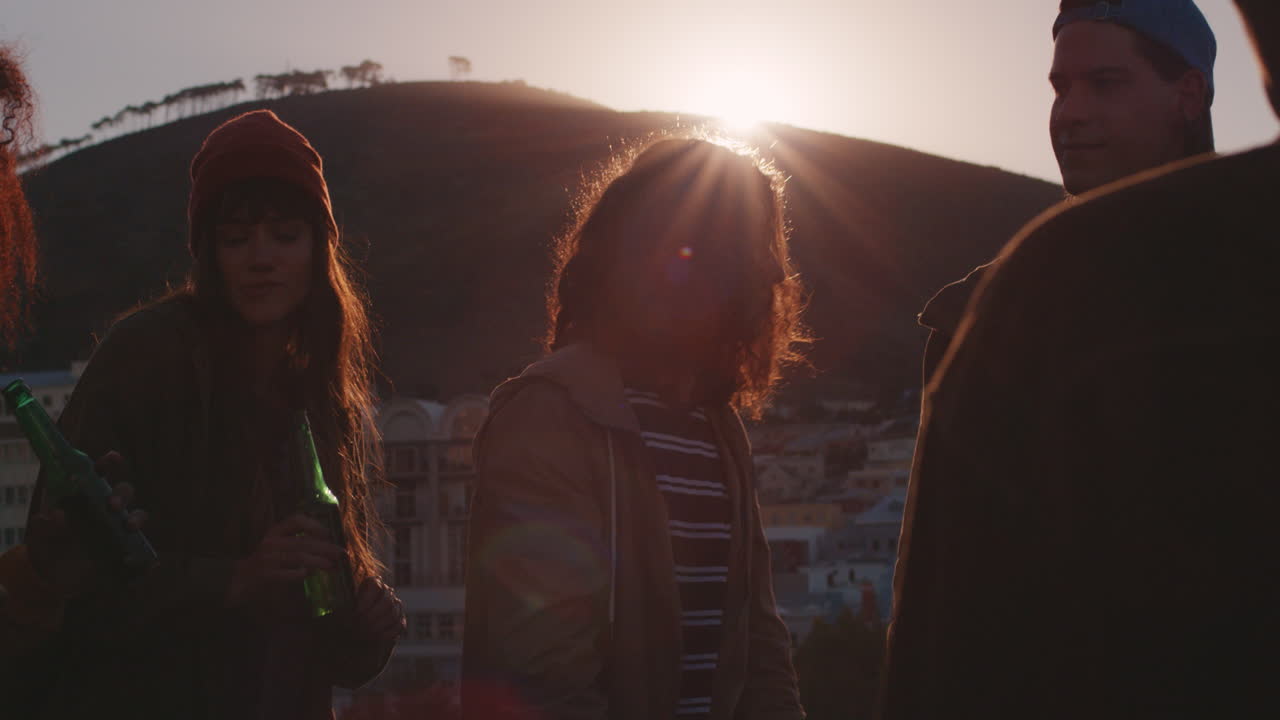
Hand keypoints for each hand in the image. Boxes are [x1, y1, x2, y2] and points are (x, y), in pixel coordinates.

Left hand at [26, 450, 147, 595]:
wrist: (53, 576)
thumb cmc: (49, 547)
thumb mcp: (41, 537)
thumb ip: (45, 526)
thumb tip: (54, 514)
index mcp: (87, 497)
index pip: (100, 474)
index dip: (108, 463)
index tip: (114, 458)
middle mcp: (107, 509)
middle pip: (124, 492)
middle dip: (121, 495)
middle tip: (112, 506)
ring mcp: (118, 529)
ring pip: (137, 515)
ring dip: (136, 518)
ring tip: (129, 528)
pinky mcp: (125, 549)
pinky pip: (142, 549)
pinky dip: (146, 556)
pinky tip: (147, 562)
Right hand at [225, 513, 345, 608]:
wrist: (241, 579)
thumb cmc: (267, 561)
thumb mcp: (280, 546)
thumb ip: (299, 544)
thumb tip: (329, 548)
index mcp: (276, 531)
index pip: (296, 520)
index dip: (314, 524)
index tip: (328, 533)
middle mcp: (271, 542)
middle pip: (303, 542)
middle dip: (325, 548)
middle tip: (341, 554)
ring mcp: (267, 558)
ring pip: (297, 557)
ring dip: (318, 561)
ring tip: (332, 566)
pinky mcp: (265, 574)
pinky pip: (286, 573)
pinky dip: (299, 574)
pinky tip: (308, 575)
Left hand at [349, 577, 404, 645]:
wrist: (356, 623)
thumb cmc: (347, 611)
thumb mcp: (344, 604)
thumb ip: (344, 604)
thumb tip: (340, 611)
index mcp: (373, 583)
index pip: (376, 586)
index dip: (367, 599)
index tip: (356, 612)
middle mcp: (388, 592)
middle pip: (386, 602)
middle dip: (371, 617)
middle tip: (358, 628)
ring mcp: (396, 606)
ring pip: (393, 615)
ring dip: (377, 627)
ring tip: (363, 635)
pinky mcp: (400, 620)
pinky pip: (398, 626)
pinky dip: (386, 634)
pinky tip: (373, 639)